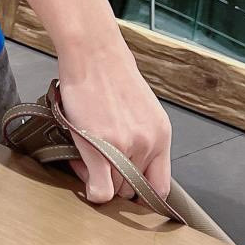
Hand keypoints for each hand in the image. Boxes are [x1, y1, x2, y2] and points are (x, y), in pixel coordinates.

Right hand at [57, 40, 171, 205]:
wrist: (93, 52)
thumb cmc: (111, 73)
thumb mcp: (142, 108)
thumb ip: (142, 136)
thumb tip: (131, 164)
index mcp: (161, 134)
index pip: (160, 186)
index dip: (142, 193)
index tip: (128, 189)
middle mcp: (147, 143)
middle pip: (132, 189)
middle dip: (114, 180)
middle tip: (99, 161)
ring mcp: (125, 147)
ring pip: (114, 189)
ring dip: (99, 177)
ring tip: (87, 153)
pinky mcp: (101, 148)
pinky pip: (101, 190)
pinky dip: (92, 189)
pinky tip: (84, 172)